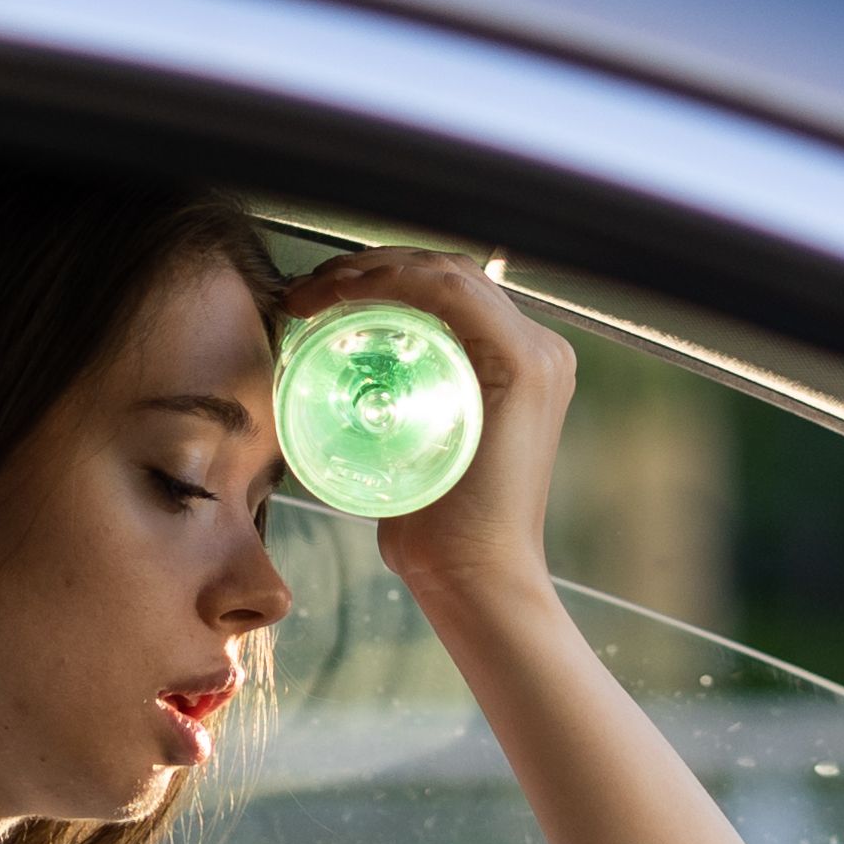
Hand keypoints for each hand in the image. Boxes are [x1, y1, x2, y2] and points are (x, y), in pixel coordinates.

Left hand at [279, 245, 570, 618]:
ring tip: (312, 292)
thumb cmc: (436, 526)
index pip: (443, 289)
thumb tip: (338, 396)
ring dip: (370, 268)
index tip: (313, 296)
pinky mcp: (525, 365)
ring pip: (445, 274)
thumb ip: (393, 415)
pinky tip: (345, 294)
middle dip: (367, 267)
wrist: (473, 576)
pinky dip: (394, 282)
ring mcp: (537, 353)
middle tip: (306, 291)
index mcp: (515, 361)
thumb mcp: (408, 448)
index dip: (376, 275)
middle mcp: (537, 347)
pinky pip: (452, 296)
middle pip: (443, 273)